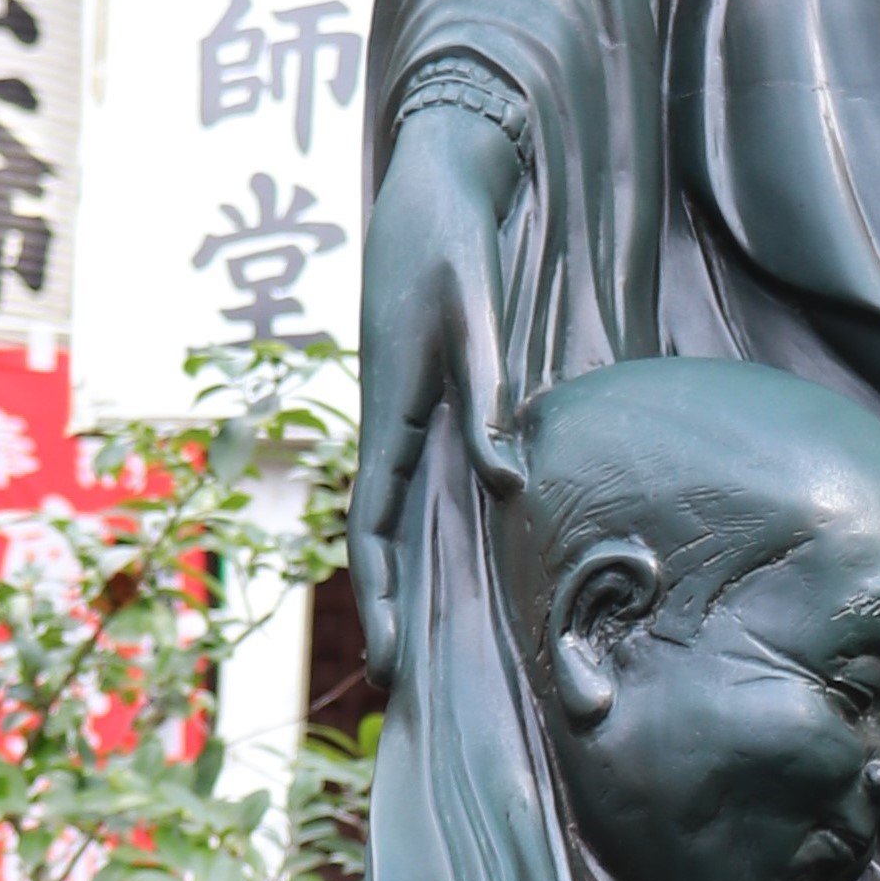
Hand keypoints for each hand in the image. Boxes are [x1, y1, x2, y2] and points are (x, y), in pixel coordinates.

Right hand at [348, 89, 527, 677]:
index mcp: (389, 415)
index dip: (381, 598)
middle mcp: (388, 428)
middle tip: (396, 689)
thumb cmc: (453, 247)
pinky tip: (448, 565)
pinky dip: (422, 536)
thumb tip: (506, 484)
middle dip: (386, 611)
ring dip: (402, 582)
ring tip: (416, 649)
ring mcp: (404, 420)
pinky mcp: (425, 406)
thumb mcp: (474, 316)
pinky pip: (417, 487)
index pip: (373, 528)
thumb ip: (490, 396)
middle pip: (378, 539)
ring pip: (395, 518)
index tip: (391, 662)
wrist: (436, 191)